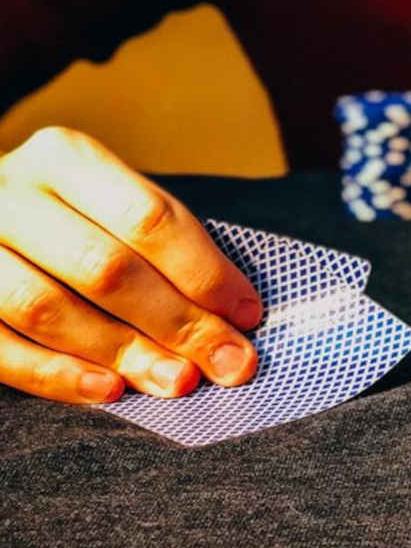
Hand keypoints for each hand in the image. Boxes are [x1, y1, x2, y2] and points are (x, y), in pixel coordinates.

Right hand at [0, 127, 261, 402]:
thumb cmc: (67, 219)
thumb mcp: (108, 204)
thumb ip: (162, 248)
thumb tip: (234, 316)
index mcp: (65, 158)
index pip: (148, 217)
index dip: (204, 272)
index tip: (248, 315)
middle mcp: (10, 193)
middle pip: (105, 267)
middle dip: (177, 323)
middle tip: (228, 363)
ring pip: (47, 308)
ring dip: (123, 353)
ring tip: (178, 381)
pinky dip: (57, 375)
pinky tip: (109, 392)